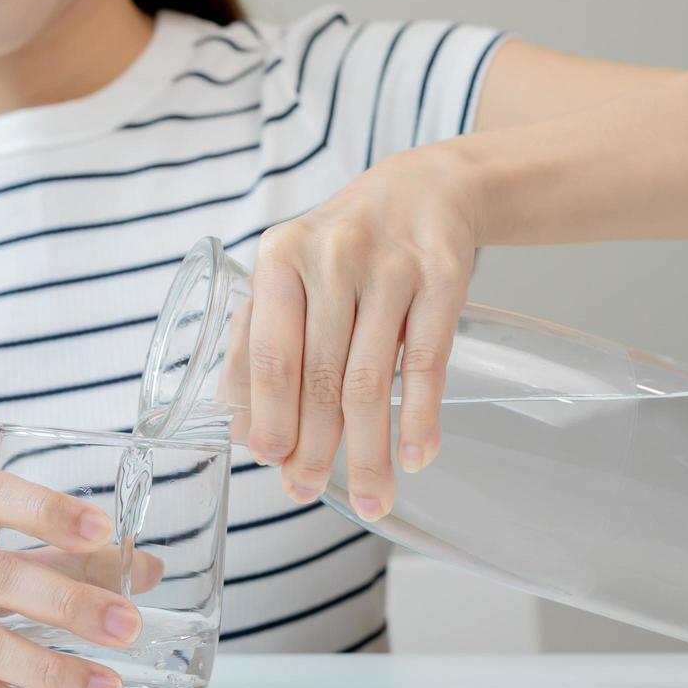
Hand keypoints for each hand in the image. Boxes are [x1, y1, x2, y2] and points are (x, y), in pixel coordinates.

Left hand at [246, 145, 478, 518]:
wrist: (421, 189)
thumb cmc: (340, 248)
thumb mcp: (288, 277)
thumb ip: (259, 343)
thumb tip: (243, 429)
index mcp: (280, 257)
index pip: (272, 354)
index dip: (270, 416)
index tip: (271, 462)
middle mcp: (333, 259)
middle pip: (321, 375)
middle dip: (315, 446)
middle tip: (308, 491)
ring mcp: (391, 269)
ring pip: (372, 380)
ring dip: (369, 450)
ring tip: (370, 497)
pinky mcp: (443, 279)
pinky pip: (427, 363)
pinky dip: (420, 417)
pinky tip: (416, 457)